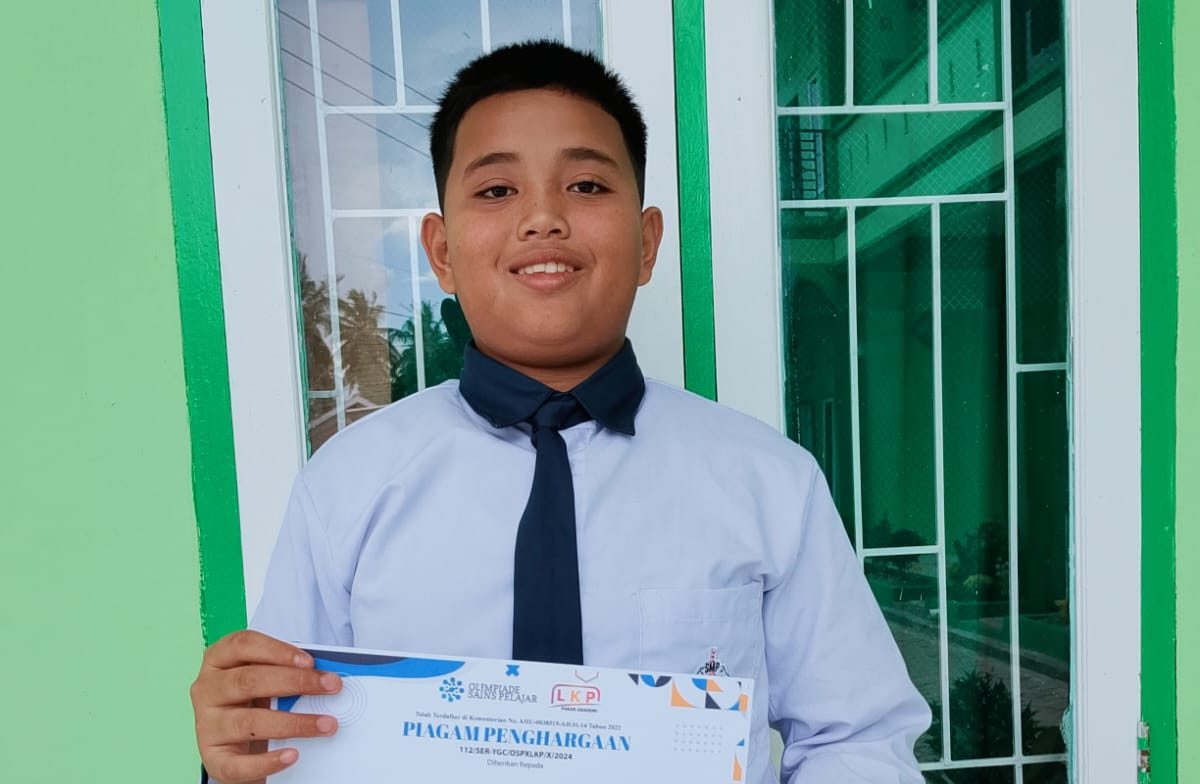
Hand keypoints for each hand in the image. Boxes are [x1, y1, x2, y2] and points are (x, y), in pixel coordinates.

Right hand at [191, 630, 341, 783]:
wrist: (234, 743)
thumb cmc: (254, 699)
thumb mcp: (265, 678)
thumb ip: (287, 671)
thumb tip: (326, 675)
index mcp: (218, 660)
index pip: (242, 645)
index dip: (277, 651)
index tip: (310, 661)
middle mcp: (207, 690)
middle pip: (249, 680)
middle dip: (295, 682)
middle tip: (330, 686)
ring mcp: (207, 724)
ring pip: (249, 721)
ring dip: (293, 723)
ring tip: (325, 724)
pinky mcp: (213, 757)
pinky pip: (239, 763)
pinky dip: (268, 761)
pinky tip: (292, 755)